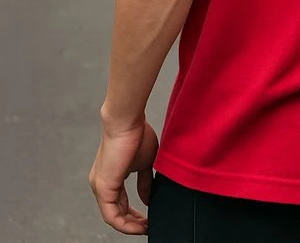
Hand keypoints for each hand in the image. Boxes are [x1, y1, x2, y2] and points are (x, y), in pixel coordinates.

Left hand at [89, 117, 158, 235]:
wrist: (127, 121)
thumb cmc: (137, 134)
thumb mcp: (145, 162)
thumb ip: (145, 181)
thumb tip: (147, 198)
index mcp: (112, 176)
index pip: (121, 202)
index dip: (135, 214)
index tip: (149, 218)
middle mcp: (102, 183)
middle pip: (116, 212)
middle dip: (134, 222)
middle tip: (148, 227)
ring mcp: (100, 186)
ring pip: (113, 216)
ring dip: (130, 226)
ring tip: (145, 228)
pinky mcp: (103, 187)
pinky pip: (111, 215)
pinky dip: (125, 223)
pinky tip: (138, 226)